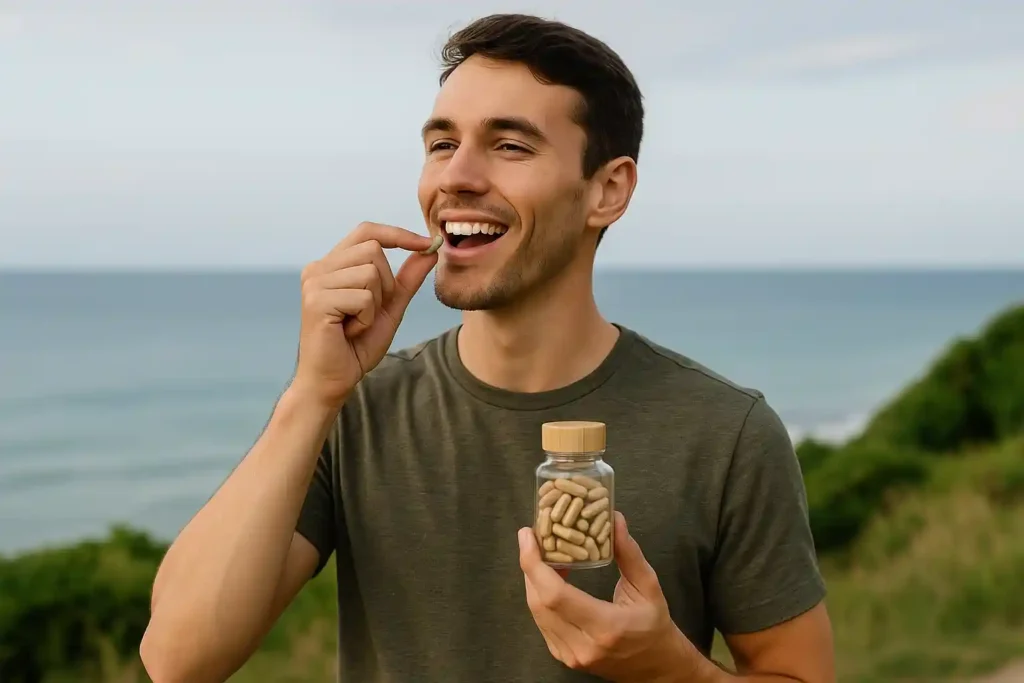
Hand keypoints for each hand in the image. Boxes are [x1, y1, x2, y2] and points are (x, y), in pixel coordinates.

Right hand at [292, 222, 436, 406]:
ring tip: (356, 323)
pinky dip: (366, 318)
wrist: (334, 379)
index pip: (367, 231)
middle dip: (385, 284)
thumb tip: (430, 250)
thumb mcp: (390, 307)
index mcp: (332, 264)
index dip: (398, 234)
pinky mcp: (316, 301)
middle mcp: (319, 268)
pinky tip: (350, 331)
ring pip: (370, 273)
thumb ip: (407, 279)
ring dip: (374, 305)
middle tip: (368, 313)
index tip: (428, 243)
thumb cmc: (356, 345)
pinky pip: (363, 297)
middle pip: (373, 250)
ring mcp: (314, 282)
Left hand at [518, 512, 703, 681]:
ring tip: (541, 554)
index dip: (534, 564)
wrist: (656, 667)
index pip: (555, 595)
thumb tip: (615, 519)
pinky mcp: (565, 657)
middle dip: (530, 567)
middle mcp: (583, 646)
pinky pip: (543, 623)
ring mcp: (571, 656)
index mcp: (606, 627)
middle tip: (532, 538)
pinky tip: (549, 579)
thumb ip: (629, 553)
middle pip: (539, 602)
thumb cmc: (655, 625)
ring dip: (533, 580)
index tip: (528, 536)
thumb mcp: (648, 586)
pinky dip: (540, 597)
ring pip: (537, 613)